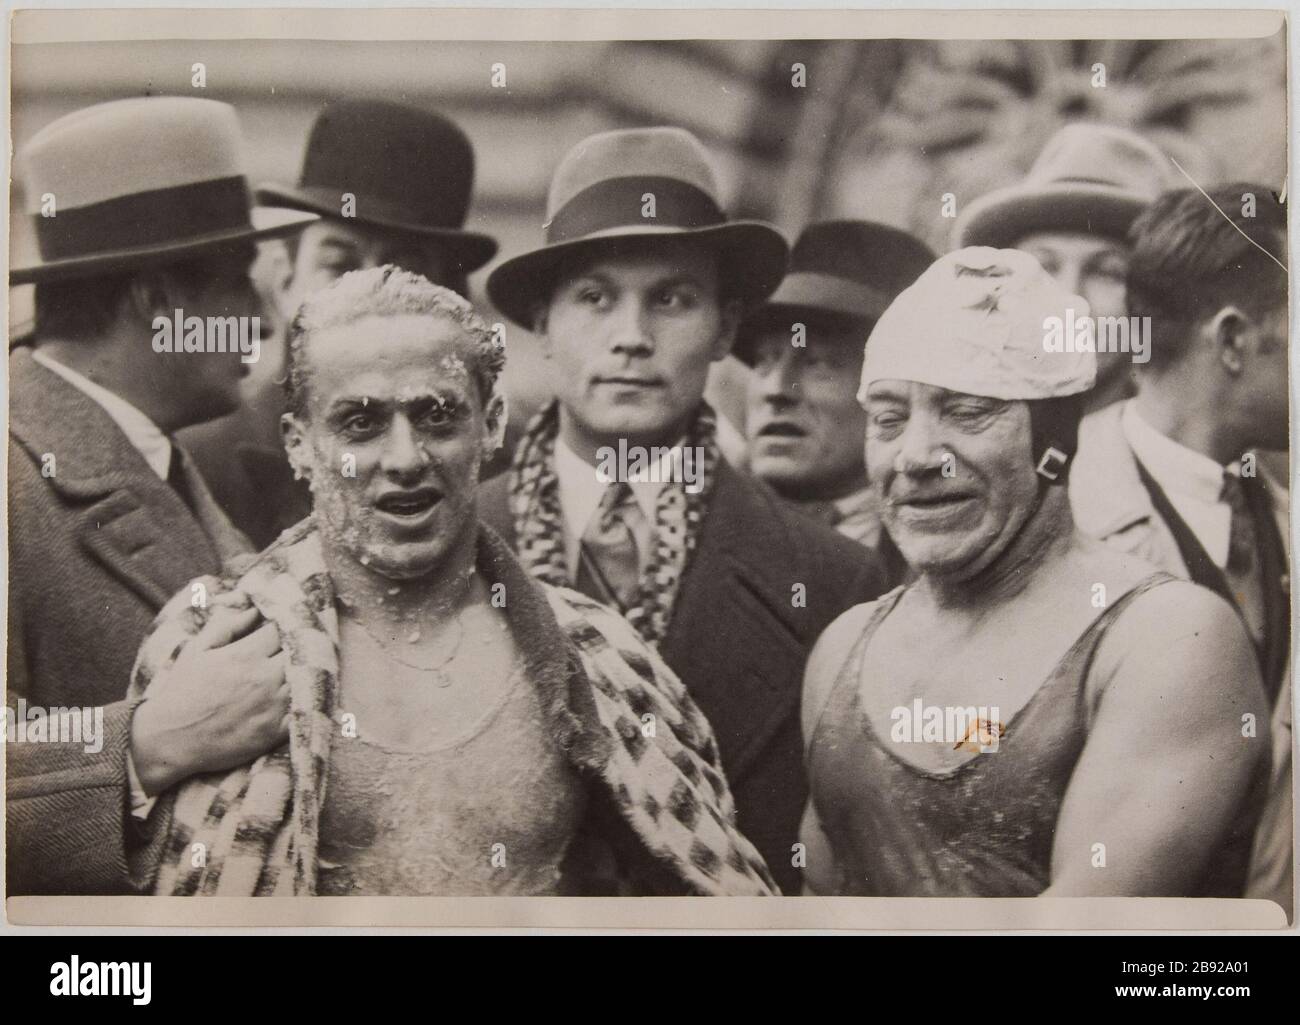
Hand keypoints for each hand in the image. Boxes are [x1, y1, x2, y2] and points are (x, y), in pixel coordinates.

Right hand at [129, 605, 288, 795]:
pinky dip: (307, 700)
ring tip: (302, 669)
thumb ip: (228, 626)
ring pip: (306, 679)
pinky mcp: (276, 731)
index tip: (286, 628)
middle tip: (300, 647)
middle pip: (301, 652)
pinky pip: (304, 710)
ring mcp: (272, 705)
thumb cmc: (181, 691)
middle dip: (300, 647)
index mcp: (245, 655)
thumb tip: (255, 610)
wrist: (170, 740)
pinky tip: (302, 695)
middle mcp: (264, 678)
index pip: (283, 630)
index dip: (287, 626)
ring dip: (306, 672)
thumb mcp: (198, 650)